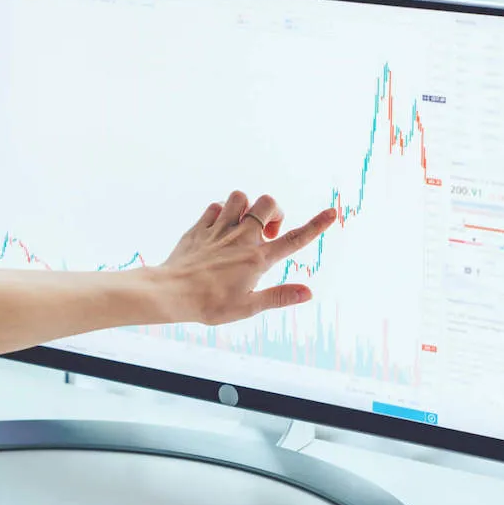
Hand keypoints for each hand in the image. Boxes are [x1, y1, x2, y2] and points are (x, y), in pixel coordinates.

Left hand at [158, 190, 336, 324]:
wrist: (171, 292)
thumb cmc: (209, 304)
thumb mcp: (248, 307)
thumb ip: (279, 297)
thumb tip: (308, 293)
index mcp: (257, 259)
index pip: (294, 240)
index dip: (316, 226)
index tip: (332, 212)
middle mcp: (241, 238)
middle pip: (268, 203)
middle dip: (274, 210)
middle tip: (268, 232)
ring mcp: (220, 230)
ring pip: (240, 197)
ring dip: (246, 207)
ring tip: (243, 226)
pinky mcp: (200, 228)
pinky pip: (215, 206)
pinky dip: (221, 212)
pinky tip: (220, 228)